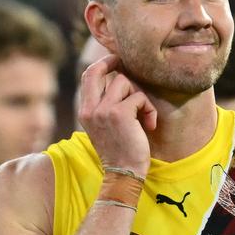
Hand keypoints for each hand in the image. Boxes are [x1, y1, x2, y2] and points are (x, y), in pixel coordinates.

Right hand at [78, 54, 155, 177]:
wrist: (124, 173)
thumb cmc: (121, 151)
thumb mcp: (106, 126)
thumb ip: (106, 106)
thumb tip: (120, 80)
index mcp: (85, 111)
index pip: (86, 76)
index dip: (101, 63)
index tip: (115, 60)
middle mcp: (90, 109)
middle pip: (98, 70)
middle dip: (115, 62)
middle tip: (127, 64)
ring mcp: (103, 110)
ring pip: (124, 82)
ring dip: (139, 96)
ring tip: (144, 117)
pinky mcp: (119, 113)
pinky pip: (139, 97)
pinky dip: (149, 110)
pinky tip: (149, 125)